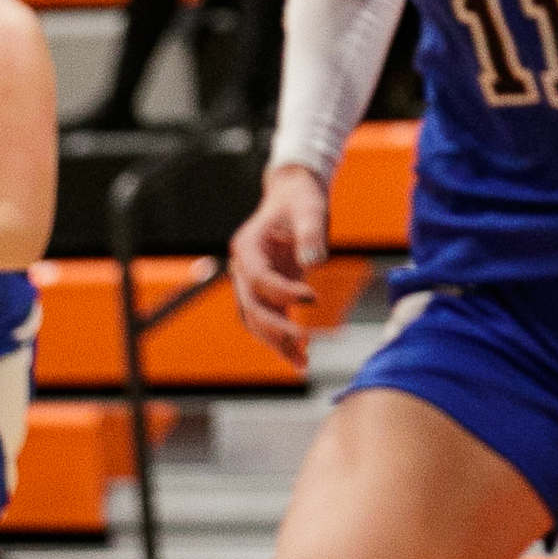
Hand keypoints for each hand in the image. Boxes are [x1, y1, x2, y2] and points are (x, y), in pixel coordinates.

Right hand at [229, 165, 330, 360]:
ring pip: (257, 321)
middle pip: (252, 307)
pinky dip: (283, 339)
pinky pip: (271, 320)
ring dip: (277, 343)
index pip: (258, 278)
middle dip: (275, 328)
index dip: (282, 291)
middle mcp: (243, 267)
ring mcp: (252, 282)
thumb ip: (311, 233)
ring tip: (302, 363)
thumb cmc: (301, 198)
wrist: (294, 195)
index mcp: (247, 246)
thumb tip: (314, 262)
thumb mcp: (309, 208)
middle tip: (303, 342)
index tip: (311, 298)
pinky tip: (302, 356)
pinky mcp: (267, 291)